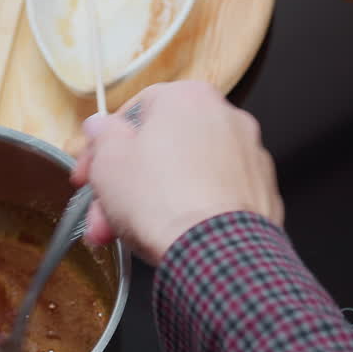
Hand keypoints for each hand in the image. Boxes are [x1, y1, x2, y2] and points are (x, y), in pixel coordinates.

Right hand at [72, 81, 284, 263]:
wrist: (215, 253)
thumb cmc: (162, 202)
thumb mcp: (109, 164)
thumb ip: (103, 138)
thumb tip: (101, 128)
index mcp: (186, 98)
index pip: (134, 111)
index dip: (104, 147)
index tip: (92, 171)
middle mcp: (225, 118)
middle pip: (162, 147)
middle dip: (127, 183)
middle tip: (105, 212)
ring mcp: (248, 156)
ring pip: (188, 173)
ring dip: (156, 200)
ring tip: (131, 233)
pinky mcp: (260, 192)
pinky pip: (215, 196)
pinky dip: (194, 211)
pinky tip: (173, 235)